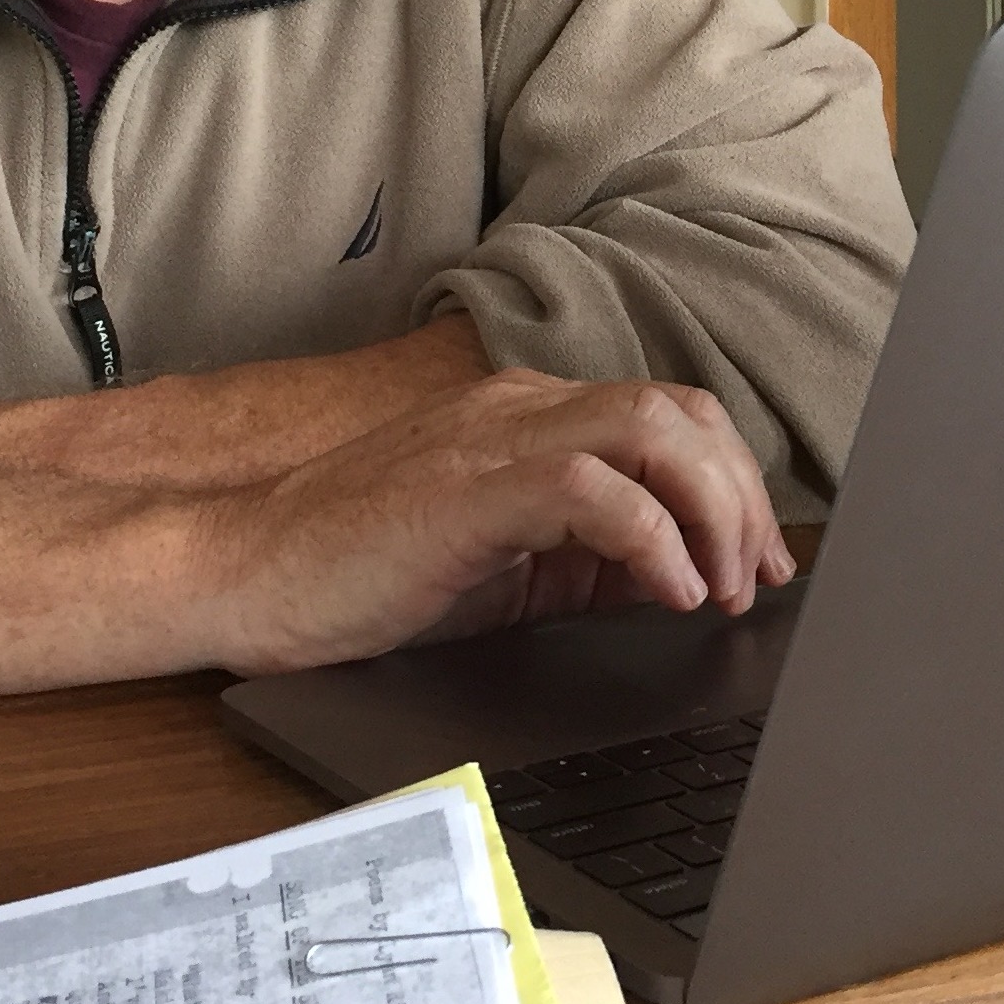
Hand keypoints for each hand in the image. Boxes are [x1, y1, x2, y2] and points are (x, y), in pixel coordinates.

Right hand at [197, 370, 794, 675]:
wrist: (244, 573)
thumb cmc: (356, 572)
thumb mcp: (501, 567)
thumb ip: (586, 556)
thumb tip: (684, 579)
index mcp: (526, 419)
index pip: (668, 417)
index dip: (734, 487)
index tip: (759, 566)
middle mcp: (517, 408)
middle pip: (680, 412)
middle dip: (740, 499)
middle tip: (752, 583)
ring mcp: (491, 438)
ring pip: (652, 429)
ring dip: (710, 512)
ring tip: (715, 588)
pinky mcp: (468, 486)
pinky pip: (594, 489)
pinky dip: (652, 539)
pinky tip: (663, 594)